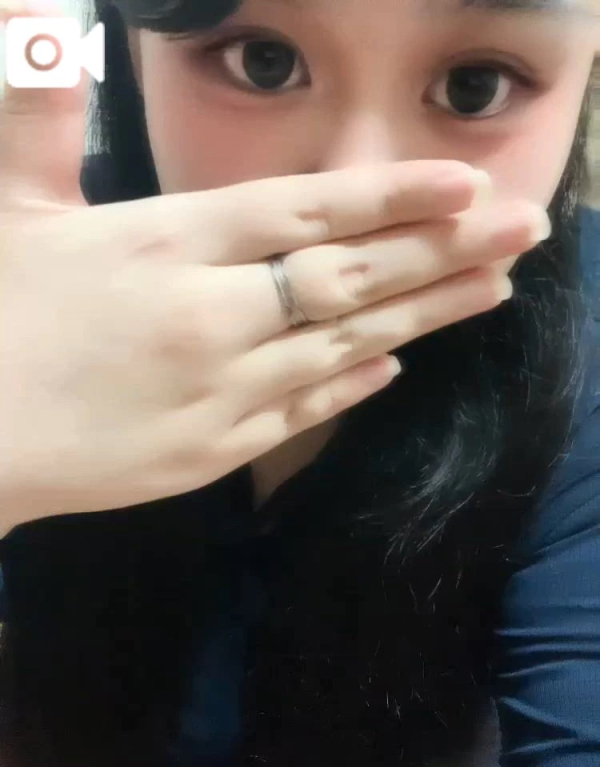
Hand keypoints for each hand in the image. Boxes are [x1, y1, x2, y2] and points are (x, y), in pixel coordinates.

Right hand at [0, 5, 549, 529]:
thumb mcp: (8, 207)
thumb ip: (40, 112)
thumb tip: (37, 7)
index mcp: (166, 244)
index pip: (304, 209)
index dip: (392, 194)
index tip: (466, 184)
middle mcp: (211, 317)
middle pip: (349, 278)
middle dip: (443, 250)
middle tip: (522, 231)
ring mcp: (220, 394)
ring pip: (344, 346)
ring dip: (424, 315)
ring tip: (491, 290)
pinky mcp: (213, 454)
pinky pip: (304, 412)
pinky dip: (355, 382)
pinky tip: (398, 363)